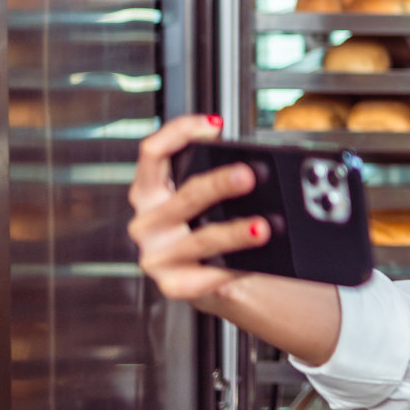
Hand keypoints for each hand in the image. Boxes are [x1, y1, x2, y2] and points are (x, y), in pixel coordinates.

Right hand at [127, 115, 269, 307]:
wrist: (213, 279)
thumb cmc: (209, 229)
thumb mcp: (206, 201)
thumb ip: (217, 179)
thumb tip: (259, 164)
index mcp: (150, 192)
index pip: (153, 154)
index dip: (179, 133)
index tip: (214, 125)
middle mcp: (147, 222)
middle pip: (186, 196)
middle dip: (219, 184)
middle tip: (248, 176)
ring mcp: (157, 255)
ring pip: (201, 239)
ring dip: (234, 233)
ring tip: (262, 228)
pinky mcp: (173, 285)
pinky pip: (207, 276)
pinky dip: (233, 270)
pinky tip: (252, 264)